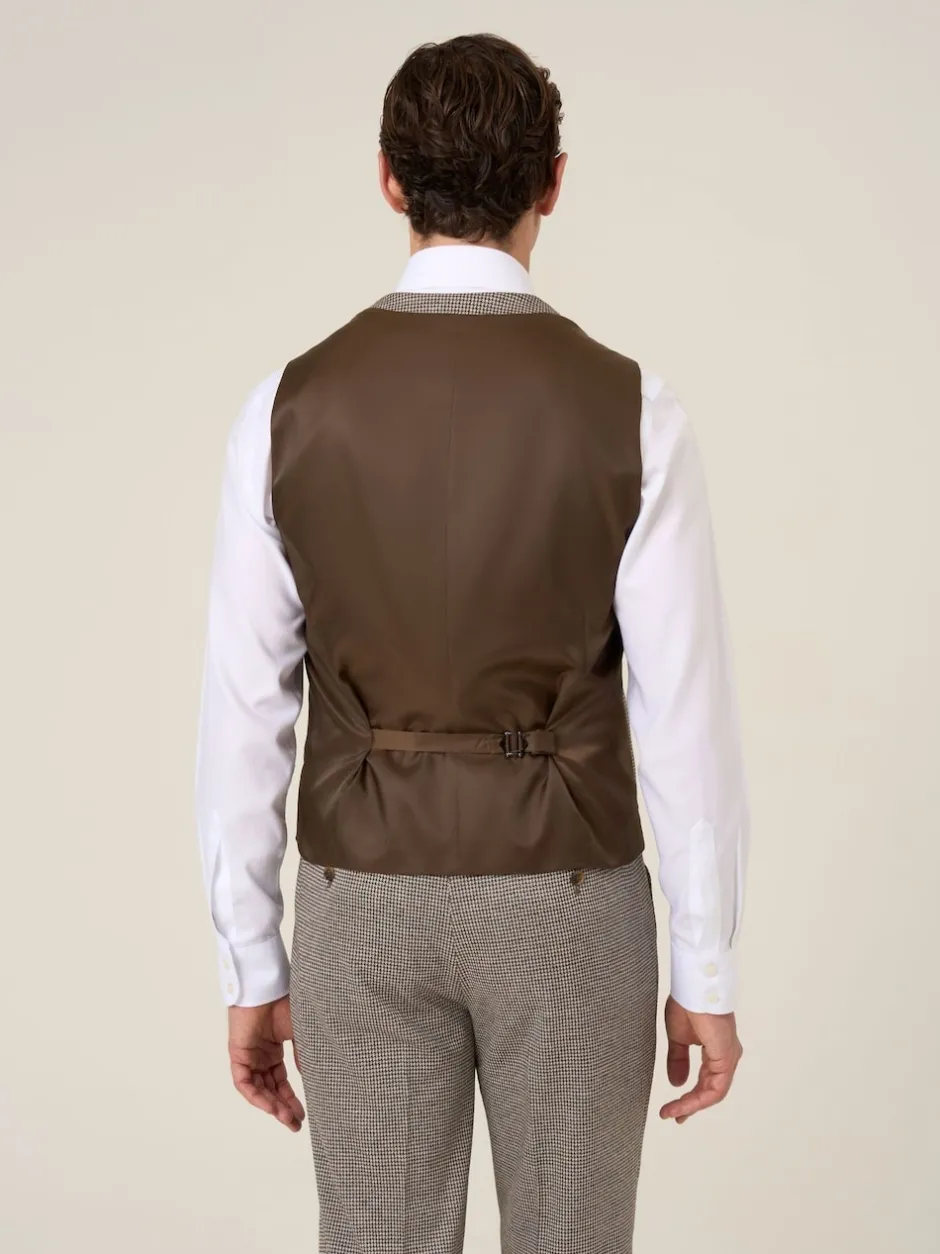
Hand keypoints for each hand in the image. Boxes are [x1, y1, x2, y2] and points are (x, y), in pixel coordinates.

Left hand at [227, 995, 304, 1131]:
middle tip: (295, 1125)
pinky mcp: (238, 1055)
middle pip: (270, 1090)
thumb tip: (308, 1077)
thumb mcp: (300, 1034)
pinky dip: (256, 1096)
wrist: (268, 987)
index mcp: (274, 1051)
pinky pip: (244, 1083)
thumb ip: (303, 1056)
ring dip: (272, 1106)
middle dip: (283, 1108)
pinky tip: (270, 1106)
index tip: (302, 1115)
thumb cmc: (285, 1003)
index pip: (281, 1082)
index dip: (291, 1099)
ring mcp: (249, 1057)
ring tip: (287, 1119)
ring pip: (258, 1090)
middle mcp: (260, 1057)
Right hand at [660, 994, 742, 1123]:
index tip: (673, 1109)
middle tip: (674, 1115)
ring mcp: (728, 1058)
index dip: (690, 1097)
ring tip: (673, 1113)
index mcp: (717, 1049)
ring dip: (691, 1105)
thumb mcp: (678, 1038)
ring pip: (713, 1093)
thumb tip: (677, 1083)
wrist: (693, 989)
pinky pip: (714, 1090)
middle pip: (711, 1090)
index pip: (707, 1080)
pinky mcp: (726, 1060)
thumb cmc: (687, 1005)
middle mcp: (727, 1056)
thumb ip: (678, 1060)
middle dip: (691, 1105)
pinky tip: (682, 1104)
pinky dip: (697, 1100)